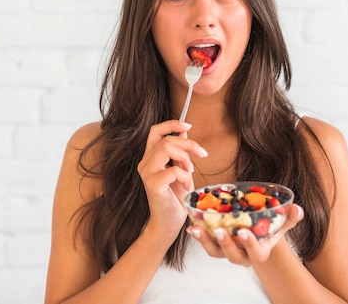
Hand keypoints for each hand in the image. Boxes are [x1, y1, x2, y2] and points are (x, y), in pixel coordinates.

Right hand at [137, 120, 207, 241]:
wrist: (169, 223)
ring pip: (166, 148)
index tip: (188, 126)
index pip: (155, 131)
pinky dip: (185, 177)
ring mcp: (147, 173)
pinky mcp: (152, 184)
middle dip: (189, 144)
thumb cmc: (176, 197)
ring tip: (190, 172)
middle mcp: (145, 163)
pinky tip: (187, 187)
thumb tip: (184, 131)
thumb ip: (180, 152)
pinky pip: (173, 170)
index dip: (171, 124)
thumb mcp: (182, 170)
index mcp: (151, 157)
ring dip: (185, 158)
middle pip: (166, 139)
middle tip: (202, 154)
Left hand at [186, 204, 303, 265]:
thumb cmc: (268, 228)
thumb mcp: (280, 222)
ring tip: (198, 229)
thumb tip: (297, 208)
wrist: (255, 233)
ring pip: (216, 252)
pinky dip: (199, 236)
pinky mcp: (215, 246)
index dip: (250, 244)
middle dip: (227, 245)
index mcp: (260, 251)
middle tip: (220, 231)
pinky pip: (206, 244)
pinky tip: (193, 226)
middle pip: (234, 256)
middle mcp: (243, 256)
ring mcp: (228, 252)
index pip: (256, 253)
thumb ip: (290, 217)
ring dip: (206, 241)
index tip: (243, 232)